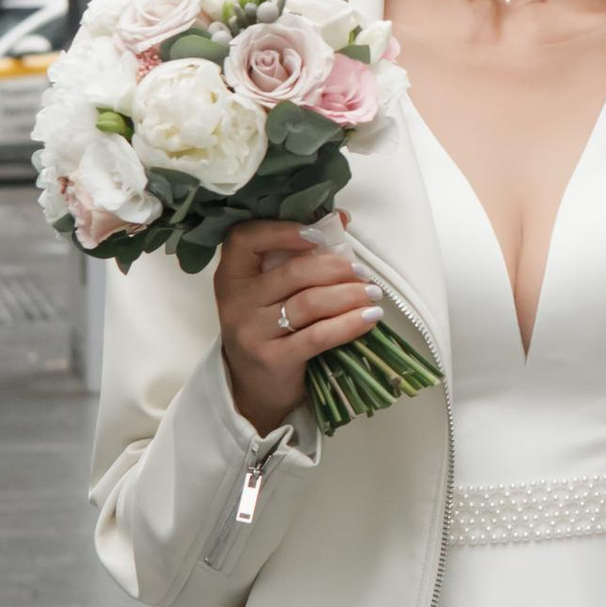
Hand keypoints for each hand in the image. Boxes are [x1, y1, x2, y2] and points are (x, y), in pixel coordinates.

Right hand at [214, 215, 382, 433]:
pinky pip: (318, 335)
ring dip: (349, 295)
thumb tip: (341, 218)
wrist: (254, 388)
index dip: (282, 231)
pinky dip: (349, 324)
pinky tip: (369, 318)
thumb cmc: (269, 328)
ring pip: (309, 303)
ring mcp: (251, 332)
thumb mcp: (271, 292)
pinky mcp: (272, 359)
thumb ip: (298, 255)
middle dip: (336, 269)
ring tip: (373, 294)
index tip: (317, 235)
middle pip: (293, 273)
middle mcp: (237, 302)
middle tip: (363, 273)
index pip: (245, 239)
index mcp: (232, 276)